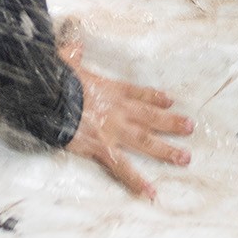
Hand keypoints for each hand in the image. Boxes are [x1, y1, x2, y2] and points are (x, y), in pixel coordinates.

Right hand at [58, 19, 192, 199]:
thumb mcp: (65, 61)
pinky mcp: (101, 147)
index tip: (170, 100)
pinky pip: (122, 167)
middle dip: (171, 123)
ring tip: (185, 158)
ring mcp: (112, 130)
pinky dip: (136, 181)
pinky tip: (151, 192)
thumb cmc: (55, 79)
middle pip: (150, 117)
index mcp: (110, 90)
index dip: (154, 97)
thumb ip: (73, 54)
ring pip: (145, 142)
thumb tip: (75, 45)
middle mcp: (118, 110)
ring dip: (166, 151)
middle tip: (190, 127)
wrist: (47, 96)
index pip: (137, 94)